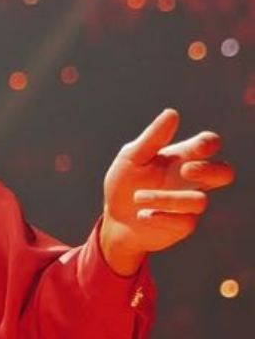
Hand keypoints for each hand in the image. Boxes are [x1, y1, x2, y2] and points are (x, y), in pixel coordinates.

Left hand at [100, 108, 234, 274]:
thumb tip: (172, 113)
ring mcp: (189, 204)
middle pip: (224, 173)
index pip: (208, 145)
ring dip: (166, 198)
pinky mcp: (183, 225)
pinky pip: (185, 222)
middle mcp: (190, 181)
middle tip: (186, 170)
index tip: (197, 147)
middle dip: (210, 171)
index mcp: (181, 157)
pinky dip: (162, 216)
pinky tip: (142, 215)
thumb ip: (152, 138)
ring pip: (199, 201)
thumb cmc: (125, 183)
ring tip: (137, 197)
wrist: (114, 220)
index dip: (209, 144)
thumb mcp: (131, 158)